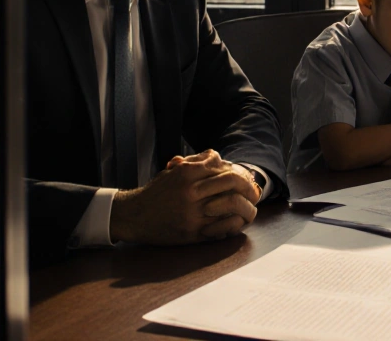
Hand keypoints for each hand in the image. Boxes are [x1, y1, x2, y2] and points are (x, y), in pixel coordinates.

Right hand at [110, 150, 258, 243]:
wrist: (134, 216)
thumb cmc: (157, 192)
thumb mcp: (174, 171)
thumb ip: (196, 162)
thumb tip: (219, 157)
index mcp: (187, 174)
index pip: (225, 168)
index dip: (240, 173)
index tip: (247, 179)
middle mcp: (191, 192)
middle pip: (233, 183)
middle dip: (250, 187)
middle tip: (256, 193)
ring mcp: (193, 213)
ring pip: (232, 205)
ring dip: (247, 207)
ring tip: (251, 210)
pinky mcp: (193, 233)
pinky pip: (223, 227)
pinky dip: (235, 224)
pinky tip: (238, 223)